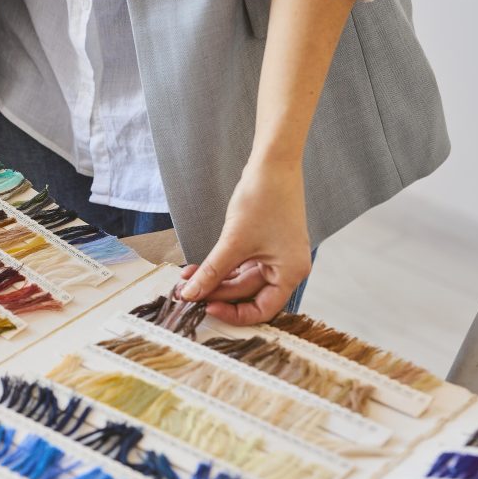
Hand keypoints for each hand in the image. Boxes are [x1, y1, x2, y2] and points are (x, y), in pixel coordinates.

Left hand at [178, 158, 311, 324]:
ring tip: (186, 280)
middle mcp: (287, 268)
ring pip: (240, 280)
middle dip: (216, 293)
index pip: (262, 310)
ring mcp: (275, 256)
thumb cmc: (264, 198)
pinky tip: (196, 269)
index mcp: (291, 273)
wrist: (272, 164)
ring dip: (214, 280)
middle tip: (189, 293)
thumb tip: (191, 294)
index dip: (234, 314)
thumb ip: (211, 272)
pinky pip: (239, 264)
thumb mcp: (233, 242)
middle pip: (248, 294)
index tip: (207, 308)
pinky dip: (219, 267)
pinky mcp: (263, 244)